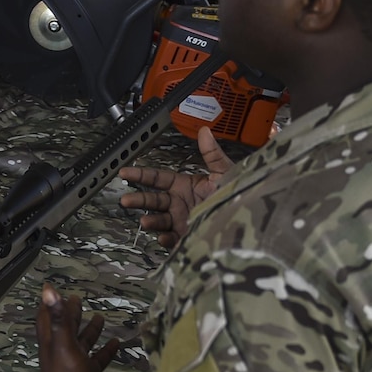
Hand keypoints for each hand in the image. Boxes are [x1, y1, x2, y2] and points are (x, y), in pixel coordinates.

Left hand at [37, 284, 118, 371]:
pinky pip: (96, 360)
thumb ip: (59, 316)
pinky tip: (116, 342)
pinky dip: (105, 350)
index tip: (51, 289)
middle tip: (78, 299)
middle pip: (64, 329)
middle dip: (70, 314)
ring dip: (90, 331)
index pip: (46, 319)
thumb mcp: (63, 342)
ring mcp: (73, 365)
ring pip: (81, 344)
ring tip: (100, 317)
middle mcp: (59, 353)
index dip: (48, 305)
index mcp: (50, 344)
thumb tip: (47, 289)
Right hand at [118, 127, 233, 246]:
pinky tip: (163, 236)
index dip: (140, 175)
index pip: (157, 178)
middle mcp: (179, 204)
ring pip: (159, 220)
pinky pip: (172, 240)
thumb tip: (205, 131)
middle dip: (138, 200)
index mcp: (184, 186)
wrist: (248, 220)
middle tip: (125, 200)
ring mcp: (181, 221)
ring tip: (145, 221)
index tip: (124, 172)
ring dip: (150, 221)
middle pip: (152, 200)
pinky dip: (166, 239)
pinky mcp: (187, 238)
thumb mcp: (225, 172)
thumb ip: (212, 153)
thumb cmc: (238, 194)